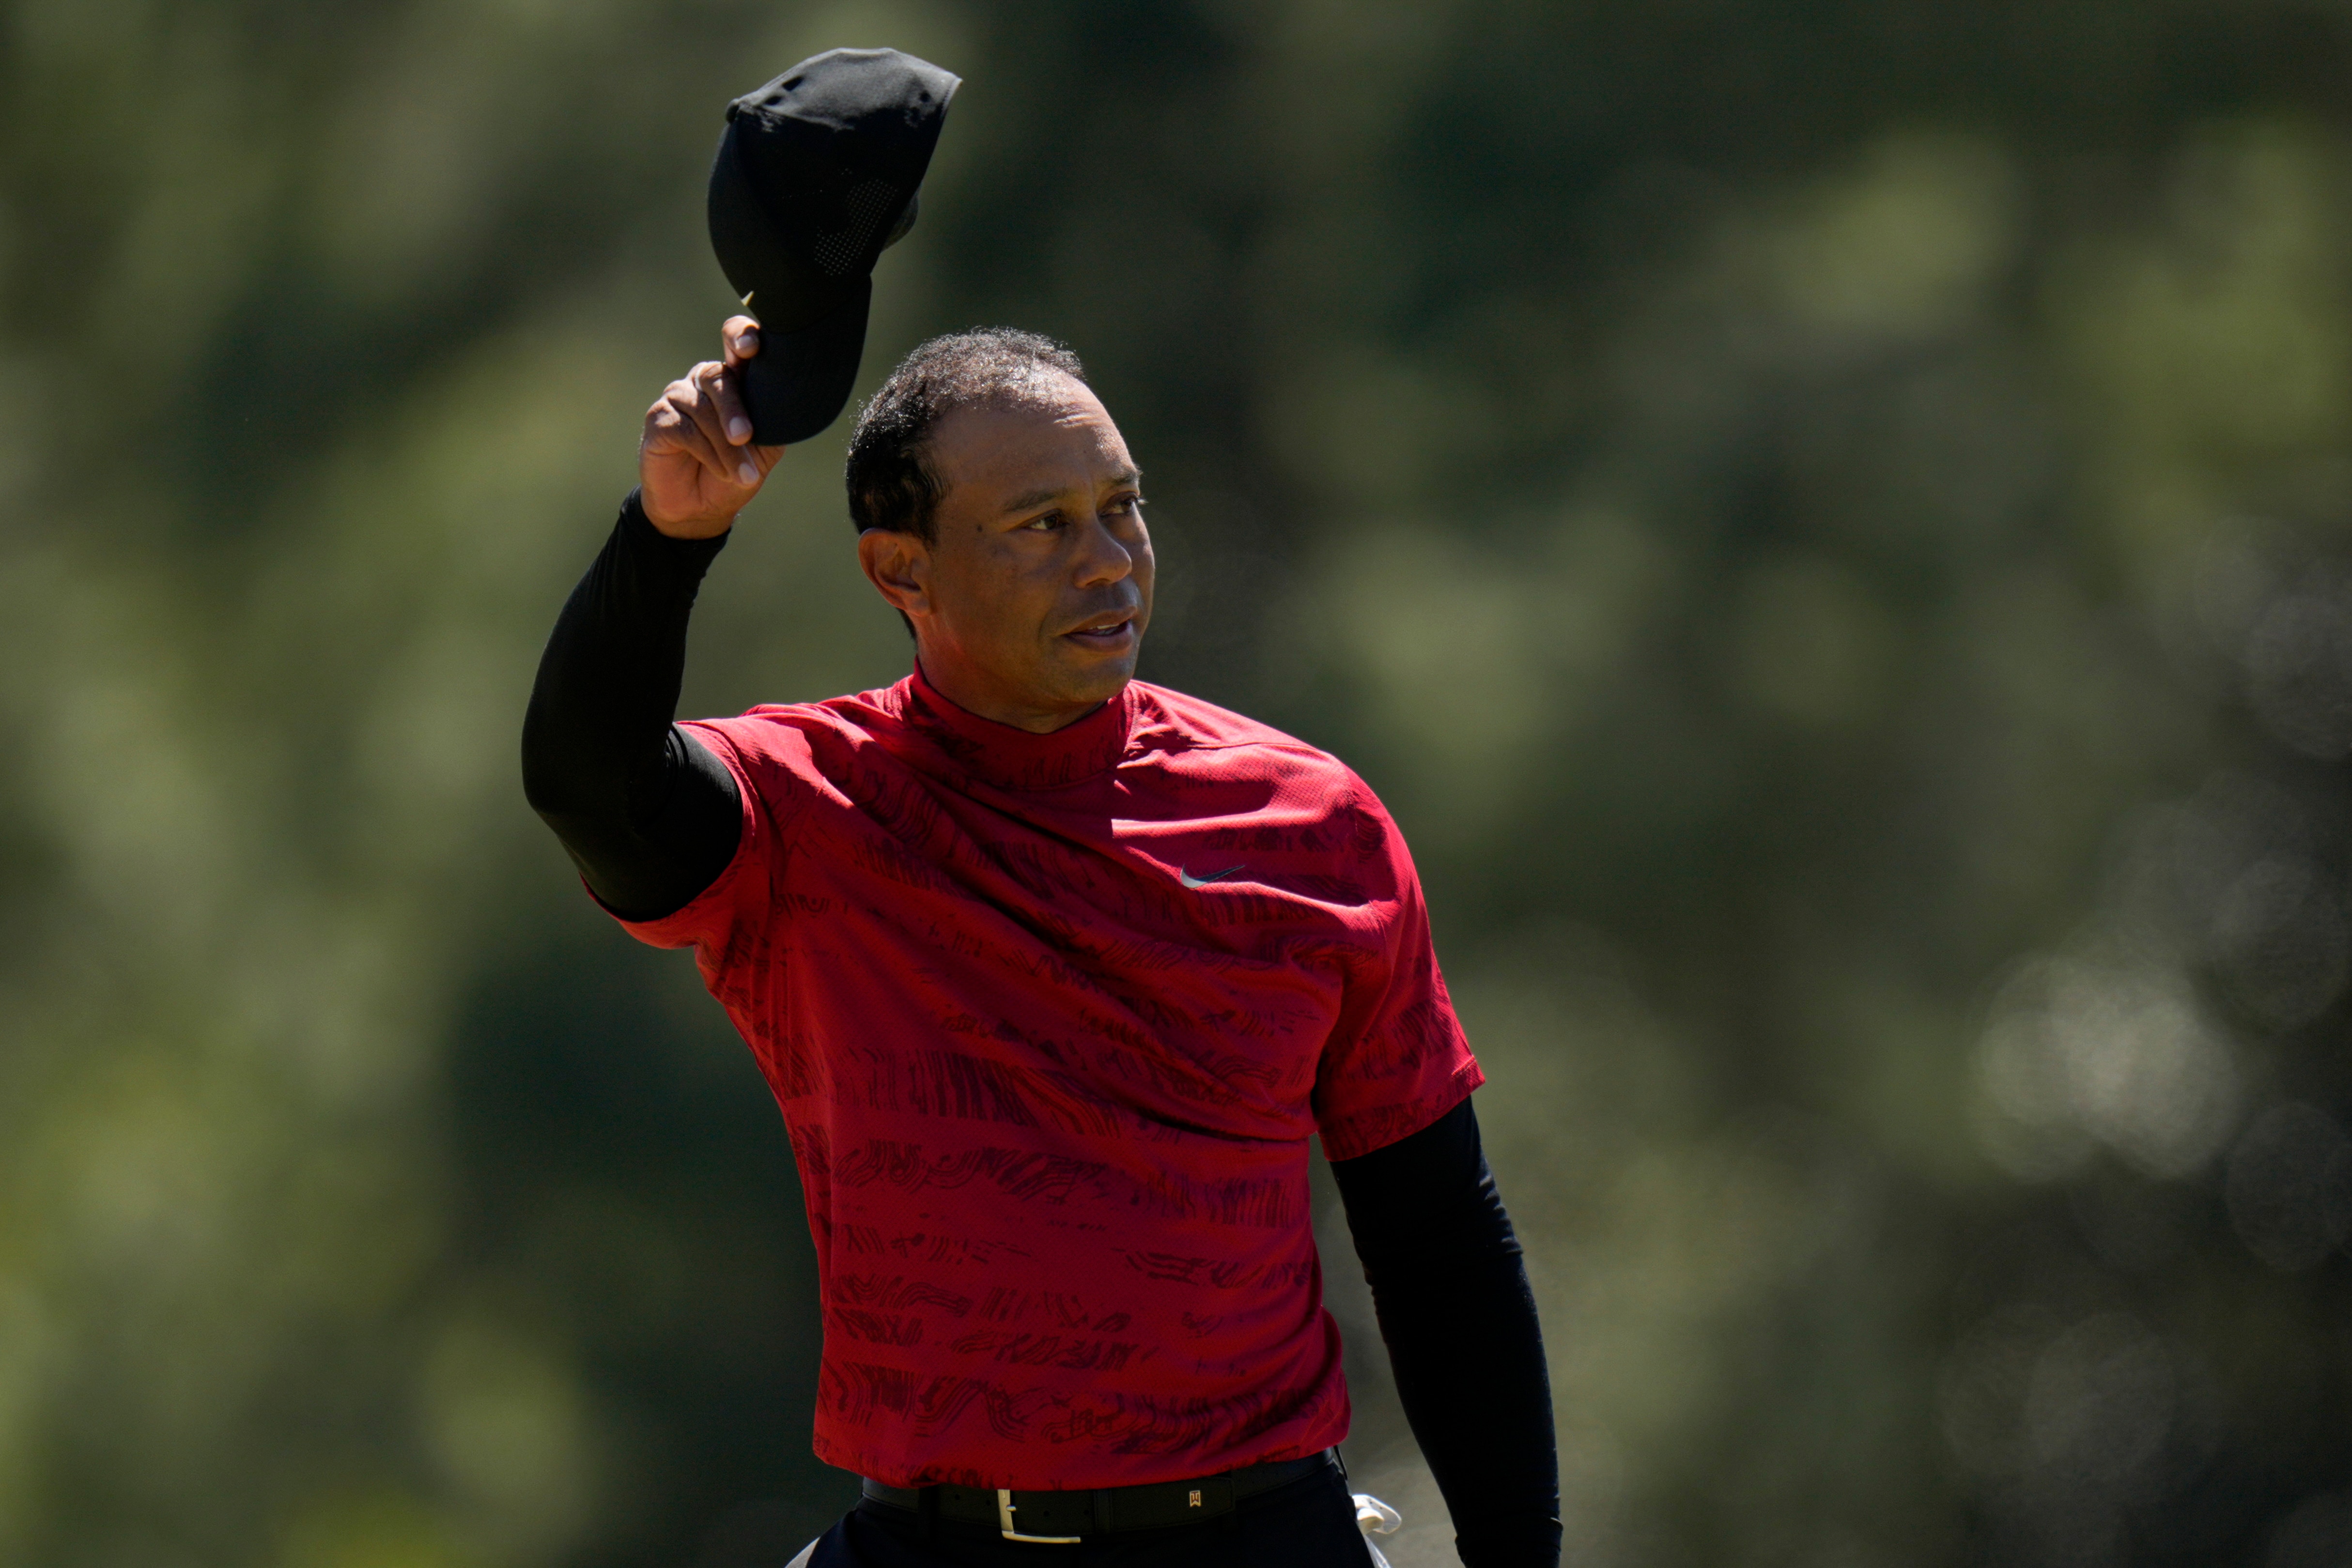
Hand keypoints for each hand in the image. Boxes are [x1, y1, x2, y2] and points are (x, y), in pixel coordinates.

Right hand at [638, 315, 783, 537]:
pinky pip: (684, 428)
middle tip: (746, 437)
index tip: (751, 348)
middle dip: (735, 409)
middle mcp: (704, 380)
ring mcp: (678, 396)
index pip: (734, 340)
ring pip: (703, 408)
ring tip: (743, 474)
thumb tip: (787, 401)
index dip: (741, 336)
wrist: (702, 508)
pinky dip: (707, 453)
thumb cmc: (736, 469)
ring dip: (726, 446)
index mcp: (734, 377)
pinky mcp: (658, 418)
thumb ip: (774, 419)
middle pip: (717, 376)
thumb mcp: (766, 446)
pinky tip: (720, 471)